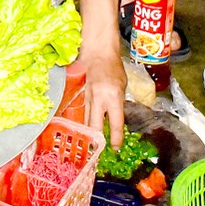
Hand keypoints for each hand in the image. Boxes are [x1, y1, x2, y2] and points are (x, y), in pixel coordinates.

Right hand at [81, 32, 127, 147]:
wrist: (97, 53)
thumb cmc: (113, 67)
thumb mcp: (122, 86)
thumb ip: (119, 103)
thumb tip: (116, 117)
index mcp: (113, 97)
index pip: (116, 123)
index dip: (116, 138)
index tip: (116, 148)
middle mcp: (99, 100)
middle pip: (96, 127)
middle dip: (97, 141)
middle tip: (100, 153)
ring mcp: (88, 98)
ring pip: (87, 122)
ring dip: (90, 135)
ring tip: (91, 147)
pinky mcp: (81, 97)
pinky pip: (84, 114)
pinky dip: (85, 123)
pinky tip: (85, 131)